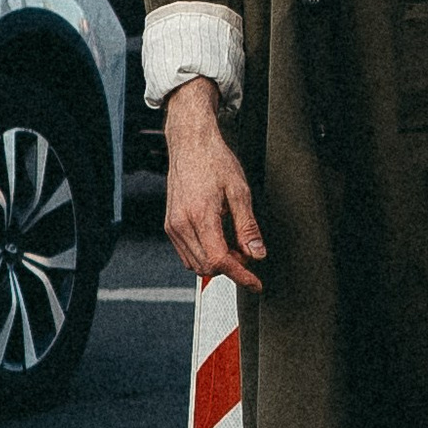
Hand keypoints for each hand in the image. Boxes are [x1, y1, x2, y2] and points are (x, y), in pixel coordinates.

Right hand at [163, 78, 266, 293]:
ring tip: (234, 244)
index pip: (220, 260)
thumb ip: (248, 227)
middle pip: (207, 267)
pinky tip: (219, 240)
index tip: (256, 284)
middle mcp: (181, 225)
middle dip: (231, 268)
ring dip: (217, 263)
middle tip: (248, 253)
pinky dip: (204, 254)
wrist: (190, 144)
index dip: (241, 276)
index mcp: (200, 216)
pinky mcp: (169, 224)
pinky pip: (186, 253)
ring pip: (194, 264)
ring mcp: (172, 226)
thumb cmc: (215, 162)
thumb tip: (257, 254)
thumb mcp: (240, 192)